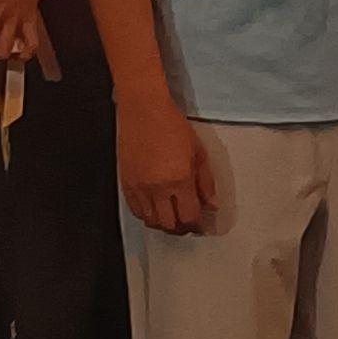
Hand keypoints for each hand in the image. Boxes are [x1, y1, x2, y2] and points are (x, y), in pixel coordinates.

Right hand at [119, 93, 220, 234]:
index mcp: (179, 179)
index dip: (197, 224)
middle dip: (181, 228)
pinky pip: (136, 211)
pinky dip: (147, 215)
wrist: (143, 110)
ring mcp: (139, 187)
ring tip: (172, 217)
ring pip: (151, 221)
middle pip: (169, 224)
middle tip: (188, 223)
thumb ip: (206, 182)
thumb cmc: (173, 126)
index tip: (201, 223)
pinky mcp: (126, 184)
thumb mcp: (198, 152)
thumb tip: (212, 206)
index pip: (189, 215)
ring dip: (164, 223)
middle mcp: (157, 187)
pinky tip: (156, 209)